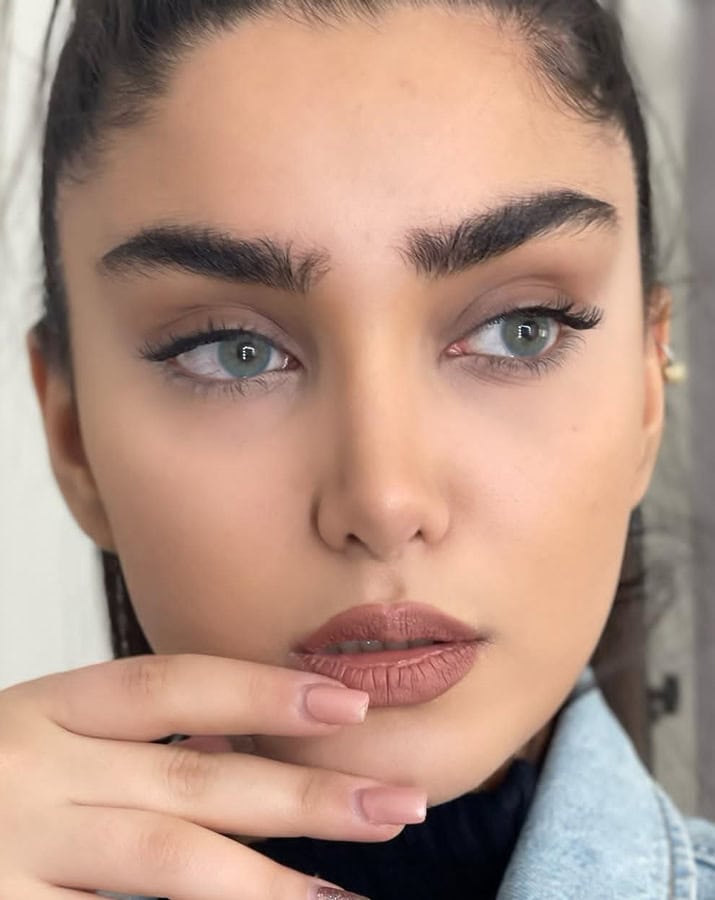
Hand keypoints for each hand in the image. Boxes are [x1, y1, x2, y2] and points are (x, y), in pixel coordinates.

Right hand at [0, 653, 425, 898]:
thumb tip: (237, 747)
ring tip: (343, 899)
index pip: (171, 686)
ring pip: (162, 862)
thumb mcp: (36, 739)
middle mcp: (33, 772)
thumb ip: (121, 745)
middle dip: (300, 794)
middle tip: (395, 802)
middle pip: (190, 779)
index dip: (261, 691)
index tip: (344, 704)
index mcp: (45, 711)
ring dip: (264, 883)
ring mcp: (15, 851)